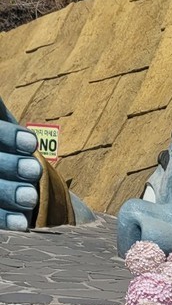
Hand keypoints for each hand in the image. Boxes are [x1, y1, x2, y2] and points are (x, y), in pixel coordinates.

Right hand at [0, 103, 41, 230]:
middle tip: (35, 170)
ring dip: (8, 193)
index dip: (7, 136)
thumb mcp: (3, 122)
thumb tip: (0, 82)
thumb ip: (1, 112)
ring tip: (32, 197)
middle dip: (9, 166)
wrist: (20, 181)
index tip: (32, 143)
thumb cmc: (11, 145)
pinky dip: (6, 219)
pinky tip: (23, 223)